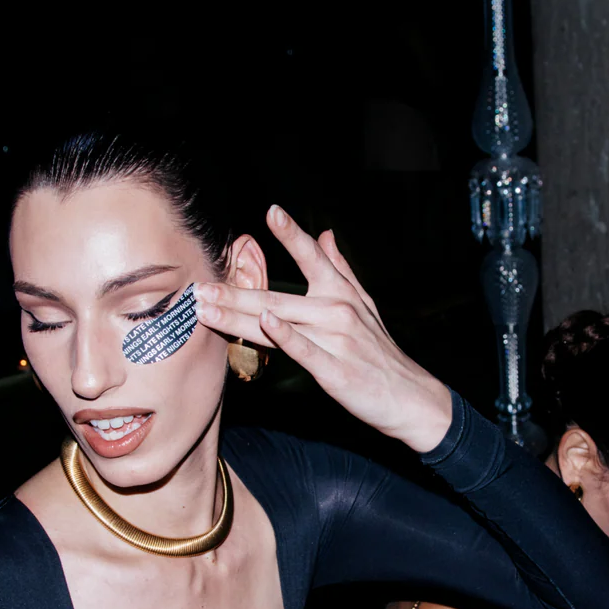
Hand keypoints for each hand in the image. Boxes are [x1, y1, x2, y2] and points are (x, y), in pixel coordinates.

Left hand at [196, 205, 452, 451]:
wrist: (408, 396)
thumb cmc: (380, 352)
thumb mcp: (365, 304)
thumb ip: (340, 269)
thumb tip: (326, 234)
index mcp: (342, 293)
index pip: (313, 258)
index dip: (293, 234)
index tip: (272, 211)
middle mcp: (337, 311)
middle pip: (278, 296)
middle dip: (235, 292)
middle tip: (201, 286)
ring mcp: (336, 340)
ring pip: (280, 321)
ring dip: (239, 315)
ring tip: (207, 309)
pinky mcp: (334, 370)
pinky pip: (304, 350)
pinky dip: (285, 335)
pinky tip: (263, 322)